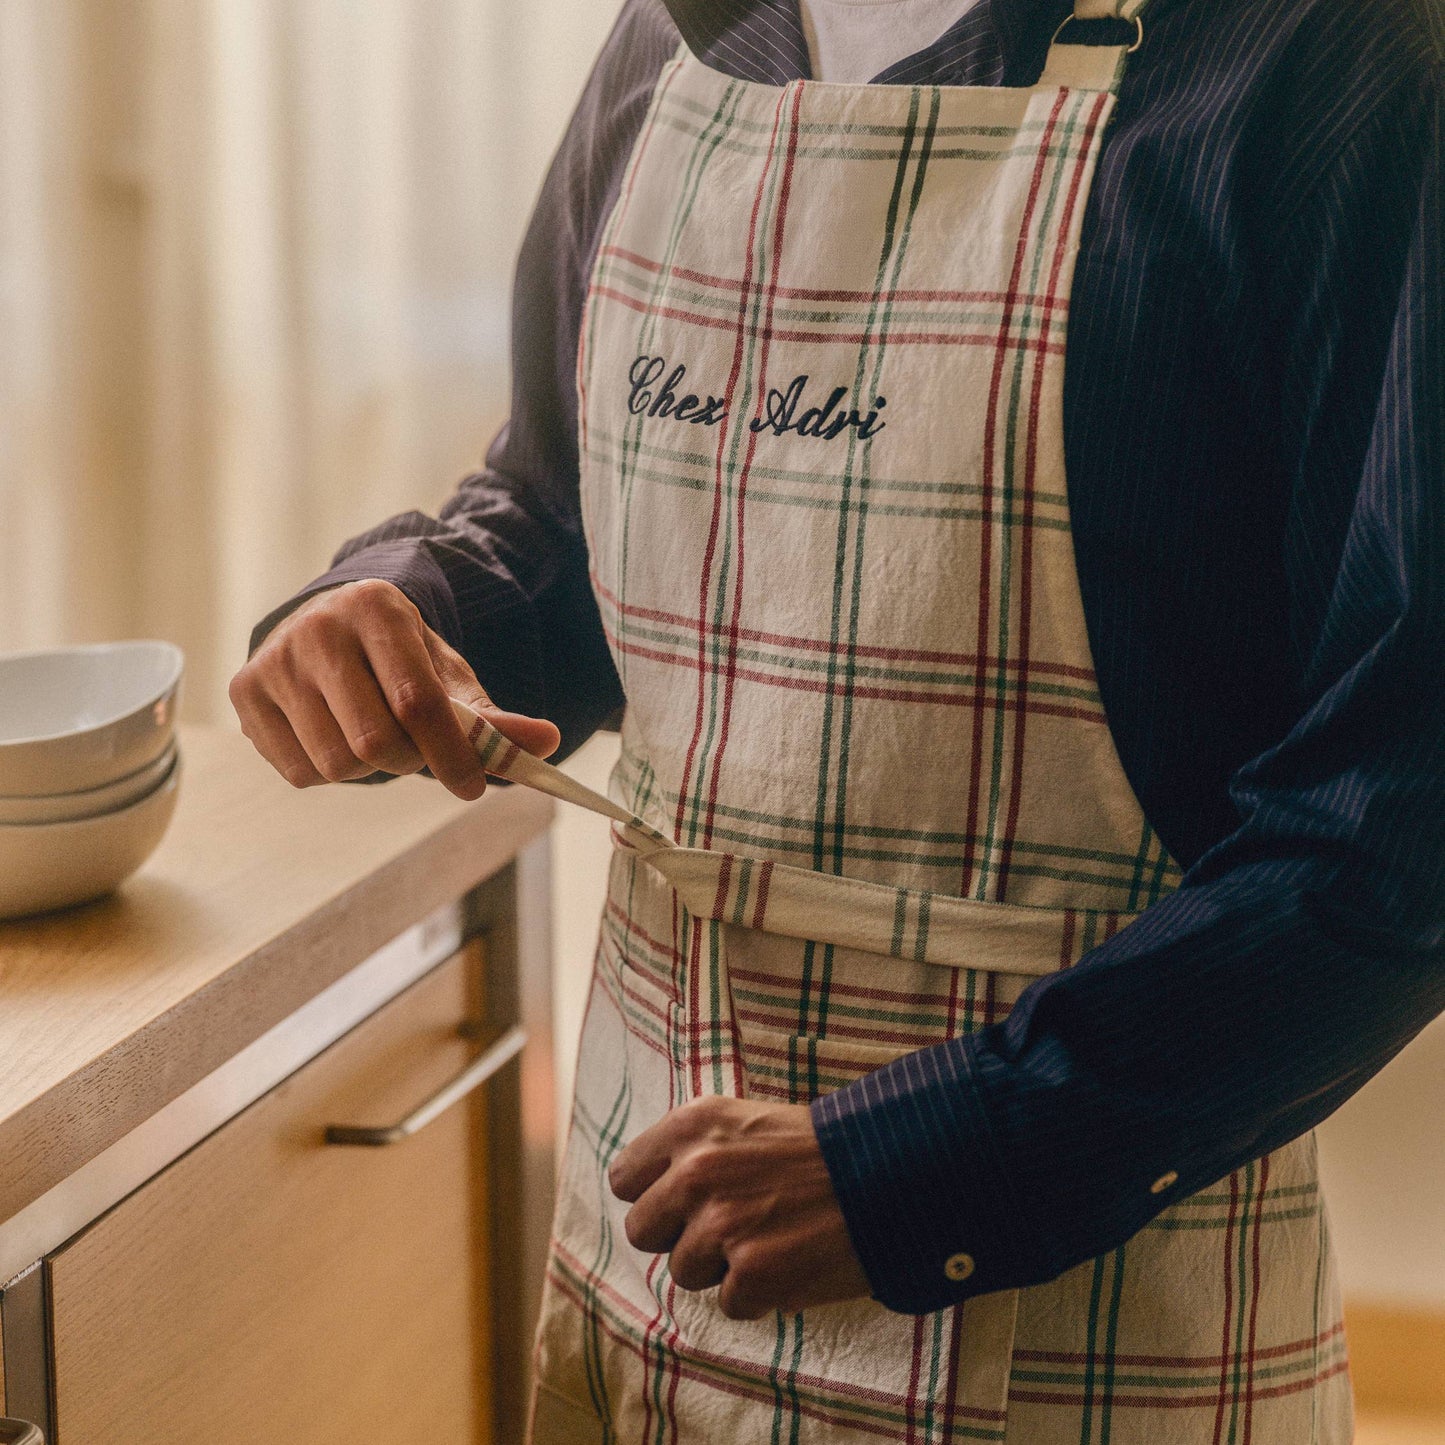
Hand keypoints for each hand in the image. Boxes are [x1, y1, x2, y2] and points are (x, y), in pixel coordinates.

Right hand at [230, 578, 559, 798]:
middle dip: (409, 762)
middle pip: (374, 740)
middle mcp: (317, 628)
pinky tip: (336, 737)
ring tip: (377, 740)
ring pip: (336, 762)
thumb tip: (548, 743)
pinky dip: (330, 773)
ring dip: (370, 771)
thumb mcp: (447, 675)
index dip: (452, 753)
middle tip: (421, 755)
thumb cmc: (400, 659)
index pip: (418, 701)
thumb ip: (493, 716)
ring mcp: (273, 660)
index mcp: (376, 608)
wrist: (328, 628)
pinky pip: (299, 772)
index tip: (475, 787)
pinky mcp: (244, 694)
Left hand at [608, 1095, 871, 1320]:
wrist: (890, 1172)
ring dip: (721, 1266)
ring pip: (684, 1271)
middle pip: (642, 1231)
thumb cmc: (819, 1149)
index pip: (626, 1177)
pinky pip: (728, 1303)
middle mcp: (696, 1171)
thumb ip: (691, 1151)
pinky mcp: (750, 1273)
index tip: (680, 1202)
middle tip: (726, 1226)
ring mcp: (721, 1225)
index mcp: (692, 1126)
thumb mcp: (745, 1122)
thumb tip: (646, 1193)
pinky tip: (792, 1260)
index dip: (653, 1194)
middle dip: (678, 1235)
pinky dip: (758, 1293)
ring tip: (771, 1236)